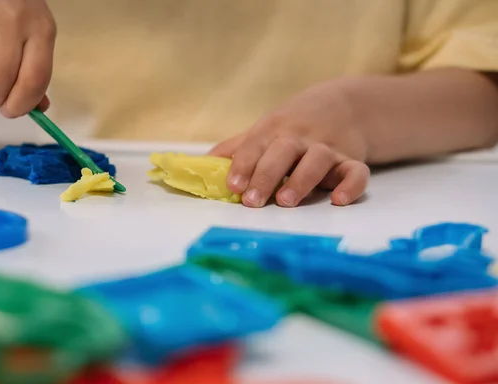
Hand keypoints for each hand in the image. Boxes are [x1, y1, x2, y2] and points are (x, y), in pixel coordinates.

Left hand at [210, 79, 369, 207]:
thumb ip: (235, 148)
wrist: (343, 104)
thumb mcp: (264, 131)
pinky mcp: (352, 160)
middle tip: (252, 200)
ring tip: (286, 201)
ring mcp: (327, 148)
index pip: (254, 146)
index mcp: (273, 131)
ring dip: (302, 180)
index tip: (232, 185)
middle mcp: (299, 138)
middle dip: (266, 176)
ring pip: (317, 161)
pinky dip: (351, 185)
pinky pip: (356, 172)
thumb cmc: (292, 126)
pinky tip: (339, 199)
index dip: (242, 166)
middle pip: (282, 153)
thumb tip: (200, 164)